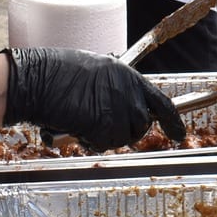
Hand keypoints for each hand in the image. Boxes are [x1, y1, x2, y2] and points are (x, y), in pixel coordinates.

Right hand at [1, 46, 186, 149]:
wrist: (36, 78)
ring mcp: (117, 107)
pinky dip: (89, 141)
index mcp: (127, 75)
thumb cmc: (56, 74)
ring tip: (82, 122)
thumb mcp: (96, 73)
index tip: (179, 133)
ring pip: (123, 137)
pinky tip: (75, 126)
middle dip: (125, 131)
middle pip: (141, 125)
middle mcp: (127, 90)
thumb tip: (120, 109)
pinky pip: (103, 143)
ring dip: (104, 136)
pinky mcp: (104, 123)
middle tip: (102, 127)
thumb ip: (114, 90)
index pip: (160, 101)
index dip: (172, 121)